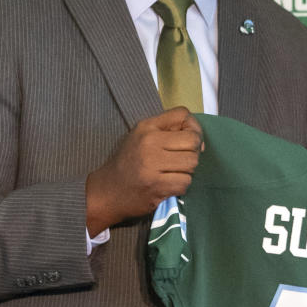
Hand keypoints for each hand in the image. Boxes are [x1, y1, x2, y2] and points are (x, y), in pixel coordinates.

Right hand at [85, 107, 201, 235]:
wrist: (108, 191)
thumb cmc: (128, 163)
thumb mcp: (141, 137)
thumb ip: (167, 130)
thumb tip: (199, 139)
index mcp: (147, 127)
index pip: (183, 115)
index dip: (193, 128)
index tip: (188, 141)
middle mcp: (149, 143)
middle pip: (193, 140)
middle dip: (194, 152)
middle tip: (182, 160)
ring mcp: (152, 165)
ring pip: (192, 162)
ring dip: (188, 170)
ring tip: (174, 173)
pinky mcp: (157, 186)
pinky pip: (185, 182)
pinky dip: (181, 185)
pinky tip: (169, 184)